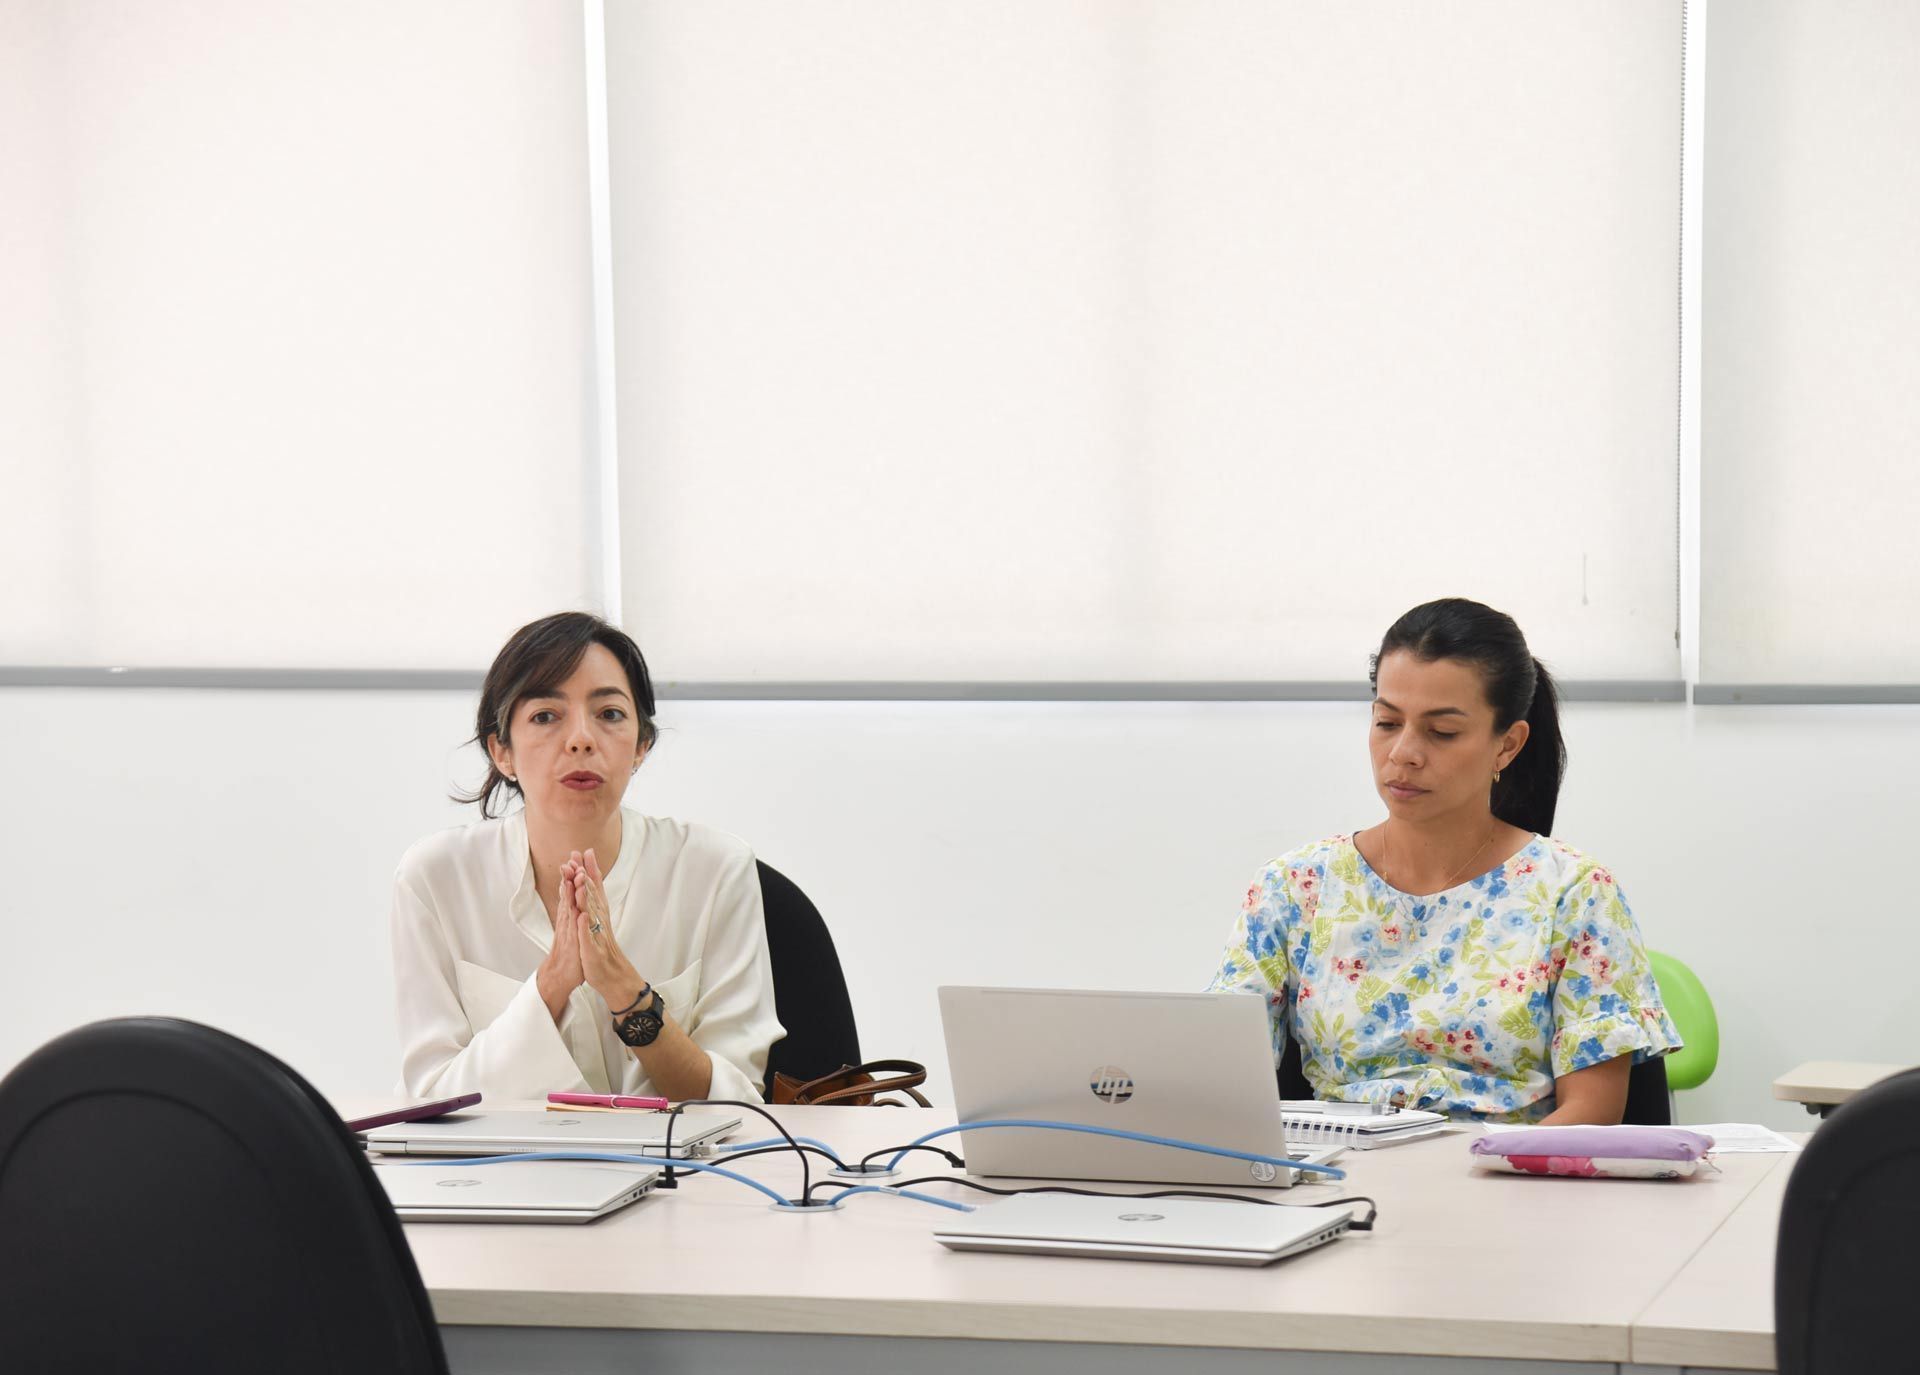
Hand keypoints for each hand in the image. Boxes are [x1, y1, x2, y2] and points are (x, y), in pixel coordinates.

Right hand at [535, 863, 586, 1022]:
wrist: (561, 974)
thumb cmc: (570, 950)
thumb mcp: (573, 926)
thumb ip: (572, 909)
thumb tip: (572, 893)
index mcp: (570, 914)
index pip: (572, 889)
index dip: (575, 872)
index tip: (578, 856)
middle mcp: (568, 919)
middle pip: (569, 894)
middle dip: (571, 875)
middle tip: (572, 856)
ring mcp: (569, 931)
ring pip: (570, 908)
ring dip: (572, 892)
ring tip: (574, 874)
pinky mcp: (572, 944)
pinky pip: (574, 931)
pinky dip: (576, 919)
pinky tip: (577, 910)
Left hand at [570, 848, 646, 1013]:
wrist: (612, 975)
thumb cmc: (601, 948)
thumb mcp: (596, 923)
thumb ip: (594, 903)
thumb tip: (589, 883)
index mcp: (599, 913)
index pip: (595, 887)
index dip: (591, 869)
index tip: (585, 851)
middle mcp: (600, 920)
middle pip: (594, 893)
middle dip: (587, 874)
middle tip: (580, 855)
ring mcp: (596, 934)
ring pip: (591, 911)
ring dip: (587, 895)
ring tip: (581, 879)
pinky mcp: (592, 949)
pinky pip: (588, 936)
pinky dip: (585, 926)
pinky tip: (582, 916)